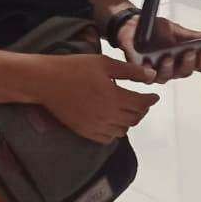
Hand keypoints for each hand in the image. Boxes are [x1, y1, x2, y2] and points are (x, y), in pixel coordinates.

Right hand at [31, 53, 159, 143]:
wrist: (46, 82)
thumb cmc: (75, 68)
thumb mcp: (104, 63)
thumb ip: (130, 71)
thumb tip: (152, 76)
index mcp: (114, 97)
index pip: (142, 104)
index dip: (151, 100)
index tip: (154, 95)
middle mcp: (107, 115)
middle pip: (134, 118)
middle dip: (142, 110)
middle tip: (141, 101)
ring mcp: (95, 126)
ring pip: (122, 130)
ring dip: (129, 121)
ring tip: (127, 110)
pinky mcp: (84, 131)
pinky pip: (107, 138)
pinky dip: (115, 131)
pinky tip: (113, 121)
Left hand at [117, 16, 200, 83]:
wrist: (133, 25)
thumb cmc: (155, 30)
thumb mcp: (176, 30)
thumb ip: (193, 36)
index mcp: (184, 59)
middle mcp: (173, 69)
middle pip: (186, 73)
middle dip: (189, 63)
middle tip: (190, 52)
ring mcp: (157, 71)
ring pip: (166, 77)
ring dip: (169, 68)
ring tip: (169, 57)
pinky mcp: (140, 71)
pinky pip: (145, 76)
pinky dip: (148, 72)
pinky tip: (149, 64)